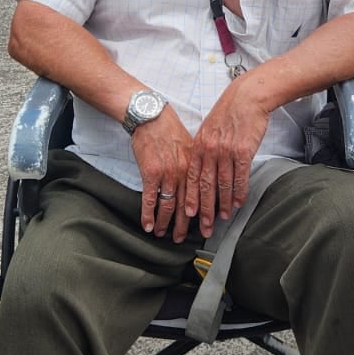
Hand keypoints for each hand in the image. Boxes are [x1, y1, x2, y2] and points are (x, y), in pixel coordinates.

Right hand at [133, 107, 195, 240]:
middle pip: (187, 205)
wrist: (151, 116)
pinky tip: (148, 225)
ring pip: (168, 205)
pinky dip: (148, 215)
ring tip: (164, 234)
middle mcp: (183, 172)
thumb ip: (195, 164)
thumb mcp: (190, 144)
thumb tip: (202, 180)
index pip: (202, 194)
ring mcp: (167, 174)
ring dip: (166, 223)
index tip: (205, 225)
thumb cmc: (170, 129)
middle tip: (183, 238)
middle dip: (185, 225)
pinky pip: (149, 199)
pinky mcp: (150, 173)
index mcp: (195, 166)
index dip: (203, 213)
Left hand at [186, 76, 270, 237]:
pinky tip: (239, 203)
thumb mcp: (208, 129)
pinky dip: (239, 192)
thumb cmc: (228, 113)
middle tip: (205, 227)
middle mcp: (210, 150)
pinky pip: (240, 177)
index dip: (190, 198)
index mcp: (199, 146)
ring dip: (223, 204)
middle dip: (205, 210)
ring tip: (224, 217)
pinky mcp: (243, 151)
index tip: (190, 215)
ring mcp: (226, 151)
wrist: (246, 98)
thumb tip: (201, 169)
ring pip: (223, 184)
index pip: (191, 178)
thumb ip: (203, 149)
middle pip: (205, 186)